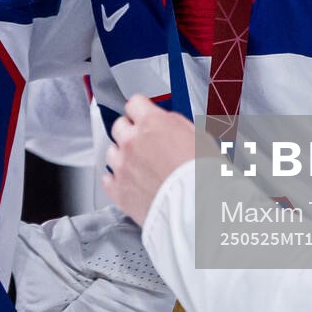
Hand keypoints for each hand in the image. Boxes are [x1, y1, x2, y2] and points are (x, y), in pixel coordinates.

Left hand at [103, 95, 201, 225]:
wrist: (196, 207)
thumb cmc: (203, 175)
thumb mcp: (199, 137)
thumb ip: (176, 125)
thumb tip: (167, 122)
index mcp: (152, 124)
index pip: (134, 103)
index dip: (141, 110)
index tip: (143, 115)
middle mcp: (132, 142)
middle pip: (119, 126)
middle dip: (130, 131)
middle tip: (143, 142)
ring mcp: (122, 166)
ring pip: (111, 152)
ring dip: (122, 156)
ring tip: (139, 166)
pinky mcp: (118, 191)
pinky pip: (107, 179)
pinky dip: (116, 180)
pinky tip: (129, 182)